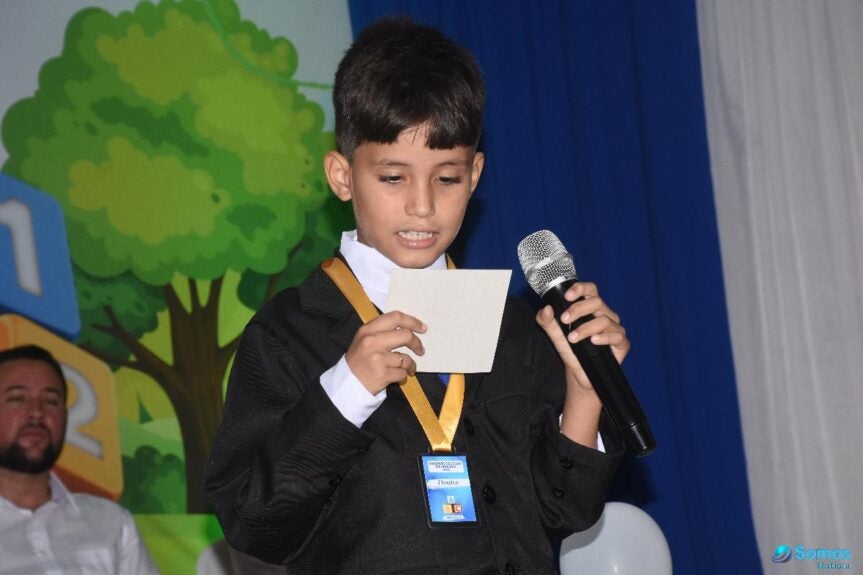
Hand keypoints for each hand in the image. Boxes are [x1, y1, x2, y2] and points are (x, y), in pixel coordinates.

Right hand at [346, 311, 426, 394]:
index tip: (423, 328)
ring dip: (410, 366)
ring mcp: (377, 358)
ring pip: (406, 358)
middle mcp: (372, 341)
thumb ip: (381, 331)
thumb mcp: (363, 339)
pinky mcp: (382, 374)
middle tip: (420, 350)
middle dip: (417, 343)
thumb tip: (408, 328)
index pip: (395, 318)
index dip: (412, 321)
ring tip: (407, 369)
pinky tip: (397, 378)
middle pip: (406, 335)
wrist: (346, 384)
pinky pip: (402, 373)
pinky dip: (403, 377)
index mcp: (368, 330)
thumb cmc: (359, 360)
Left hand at [535, 281, 629, 395]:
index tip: (567, 296)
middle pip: (597, 302)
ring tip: (572, 338)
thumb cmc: (571, 351)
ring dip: (586, 328)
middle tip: (564, 320)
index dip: (580, 288)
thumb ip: (547, 322)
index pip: (590, 290)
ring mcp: (615, 328)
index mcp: (591, 309)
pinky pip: (617, 336)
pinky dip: (604, 338)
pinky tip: (593, 341)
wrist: (579, 374)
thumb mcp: (555, 336)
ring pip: (604, 320)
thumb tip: (546, 309)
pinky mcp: (622, 343)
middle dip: (578, 309)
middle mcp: (605, 315)